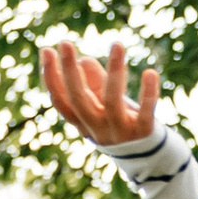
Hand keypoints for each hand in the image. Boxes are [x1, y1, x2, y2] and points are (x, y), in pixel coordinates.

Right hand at [41, 34, 159, 148]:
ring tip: (117, 45)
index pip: (61, 100)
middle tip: (64, 43)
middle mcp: (96, 127)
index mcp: (82, 120)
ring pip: (112, 101)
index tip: (47, 50)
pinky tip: (150, 73)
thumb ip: (93, 81)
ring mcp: (119, 131)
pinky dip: (148, 93)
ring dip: (114, 71)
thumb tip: (85, 60)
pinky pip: (145, 113)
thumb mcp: (102, 100)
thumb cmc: (118, 119)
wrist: (146, 155)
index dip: (51, 78)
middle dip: (70, 71)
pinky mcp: (143, 133)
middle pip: (78, 100)